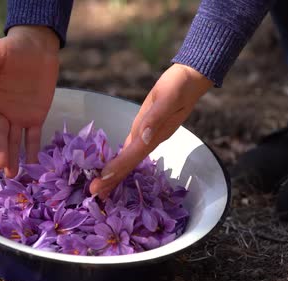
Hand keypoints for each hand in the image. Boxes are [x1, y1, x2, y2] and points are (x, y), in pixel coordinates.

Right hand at [0, 26, 59, 177]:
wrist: (38, 46)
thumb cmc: (13, 47)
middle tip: (1, 166)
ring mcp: (17, 116)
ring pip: (13, 140)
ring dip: (12, 157)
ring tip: (12, 174)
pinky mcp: (35, 117)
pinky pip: (32, 137)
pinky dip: (32, 151)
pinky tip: (32, 166)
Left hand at [89, 64, 212, 197]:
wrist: (192, 79)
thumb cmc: (180, 86)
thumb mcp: (168, 98)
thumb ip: (156, 118)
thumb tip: (143, 137)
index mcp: (155, 134)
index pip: (132, 156)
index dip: (117, 169)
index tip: (102, 182)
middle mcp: (151, 139)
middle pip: (130, 163)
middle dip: (113, 179)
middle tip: (95, 194)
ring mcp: (148, 136)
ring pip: (129, 159)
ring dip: (116, 175)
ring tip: (102, 189)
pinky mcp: (146, 129)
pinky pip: (130, 150)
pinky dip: (120, 161)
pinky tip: (113, 168)